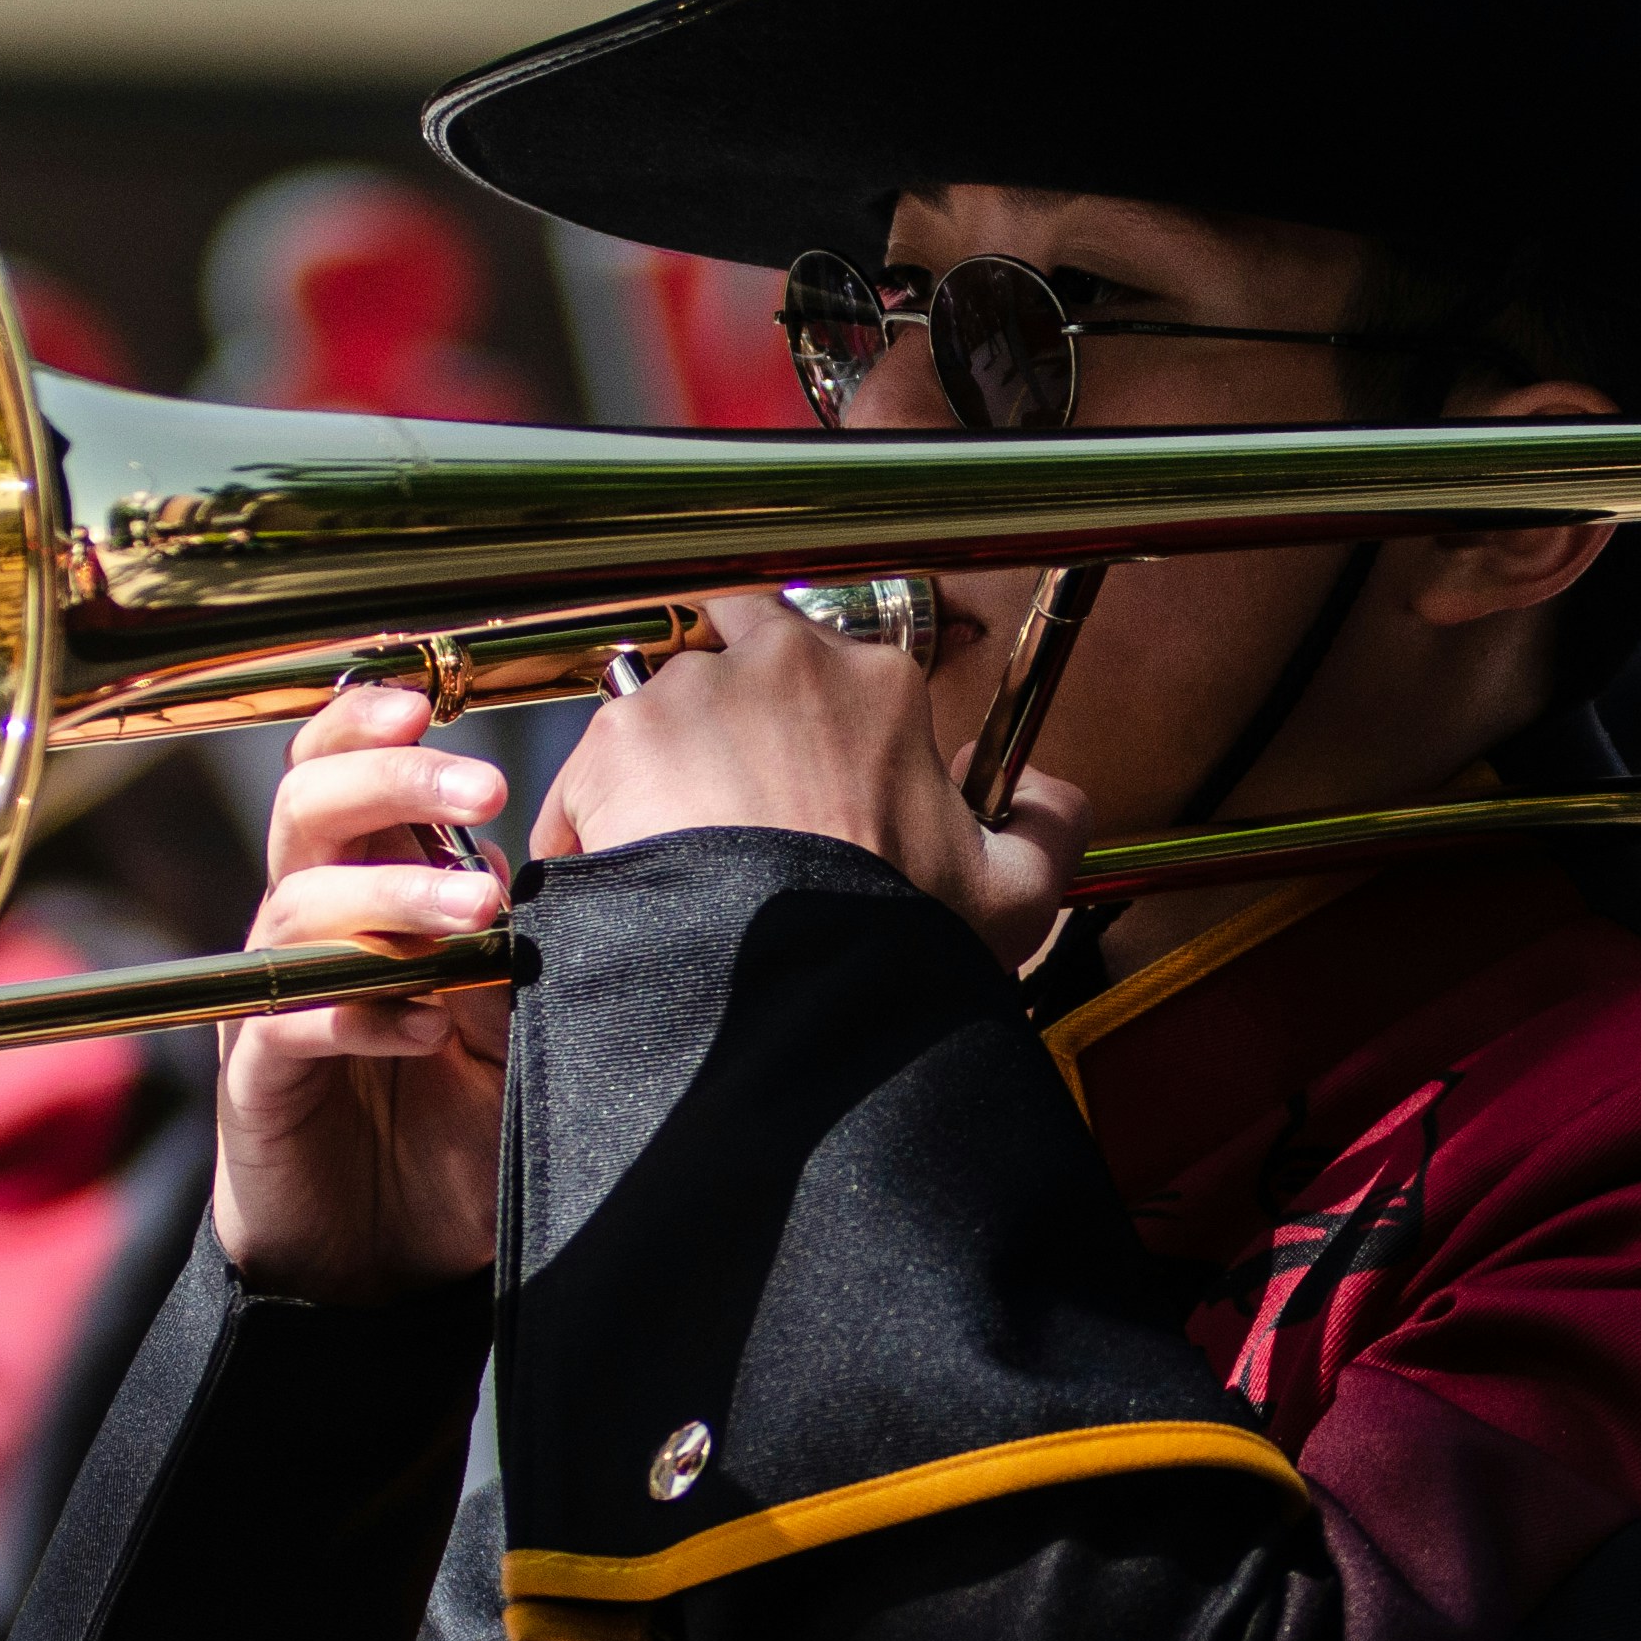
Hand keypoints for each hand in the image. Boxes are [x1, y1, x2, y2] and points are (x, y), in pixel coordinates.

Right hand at [209, 683, 510, 1304]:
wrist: (384, 1264)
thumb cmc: (449, 1131)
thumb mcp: (510, 1028)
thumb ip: (521, 947)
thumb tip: (559, 856)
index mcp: (360, 893)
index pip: (342, 776)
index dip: (370, 728)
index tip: (431, 705)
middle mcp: (304, 930)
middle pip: (308, 810)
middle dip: (392, 782)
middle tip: (483, 788)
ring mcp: (274, 1001)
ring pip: (298, 905)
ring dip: (391, 898)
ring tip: (478, 915)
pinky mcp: (259, 1079)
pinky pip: (290, 1020)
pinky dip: (360, 1011)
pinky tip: (425, 1025)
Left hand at [535, 590, 1083, 970]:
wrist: (797, 987)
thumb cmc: (899, 942)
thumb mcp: (1019, 892)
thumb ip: (1048, 824)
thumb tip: (1051, 792)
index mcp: (879, 683)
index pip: (824, 662)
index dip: (806, 725)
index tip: (795, 783)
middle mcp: (784, 662)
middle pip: (733, 654)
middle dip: (724, 715)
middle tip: (724, 803)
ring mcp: (695, 693)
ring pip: (658, 716)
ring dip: (660, 779)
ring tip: (678, 869)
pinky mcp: (618, 742)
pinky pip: (589, 779)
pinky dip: (595, 828)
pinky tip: (631, 889)